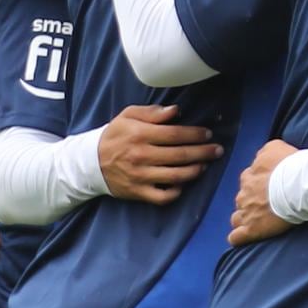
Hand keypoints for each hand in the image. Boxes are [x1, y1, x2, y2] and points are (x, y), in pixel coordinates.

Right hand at [96, 105, 224, 204]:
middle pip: (181, 155)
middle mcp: (141, 156)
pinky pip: (163, 196)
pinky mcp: (138, 192)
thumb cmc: (115, 136)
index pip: (175, 135)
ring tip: (205, 165)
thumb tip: (176, 111)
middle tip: (217, 150)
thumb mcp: (128, 116)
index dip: (195, 135)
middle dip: (203, 152)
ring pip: (176, 176)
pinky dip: (176, 192)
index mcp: (140, 135)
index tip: (207, 134)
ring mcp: (140, 176)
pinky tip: (183, 184)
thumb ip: (152, 112)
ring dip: (195, 170)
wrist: (90, 162)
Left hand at [226, 139, 295, 243]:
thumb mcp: (275, 147)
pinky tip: (245, 238)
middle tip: (269, 205)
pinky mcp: (252, 229)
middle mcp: (244, 193)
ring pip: (237, 218)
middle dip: (251, 203)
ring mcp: (246, 212)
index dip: (258, 185)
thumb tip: (261, 157)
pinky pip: (236, 237)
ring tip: (259, 222)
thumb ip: (264, 152)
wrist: (300, 185)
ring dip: (245, 219)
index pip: (248, 180)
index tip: (271, 188)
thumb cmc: (292, 166)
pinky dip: (239, 238)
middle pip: (242, 199)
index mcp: (250, 176)